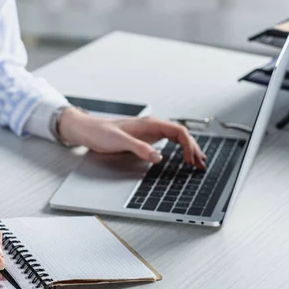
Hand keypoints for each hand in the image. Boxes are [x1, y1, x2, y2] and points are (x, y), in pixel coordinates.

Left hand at [58, 108, 206, 168]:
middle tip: (201, 165)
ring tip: (197, 162)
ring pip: (176, 138)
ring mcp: (149, 132)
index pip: (179, 131)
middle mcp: (152, 126)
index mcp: (150, 124)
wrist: (87, 130)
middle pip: (181, 135)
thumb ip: (139, 148)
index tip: (192, 159)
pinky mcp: (144, 138)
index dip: (189, 145)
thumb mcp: (119, 141)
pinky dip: (178, 149)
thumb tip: (158, 157)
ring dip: (188, 149)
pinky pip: (167, 142)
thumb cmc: (100, 132)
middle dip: (193, 149)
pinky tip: (181, 157)